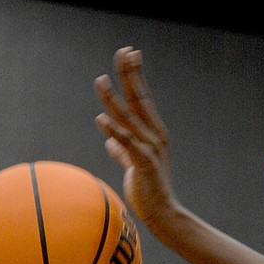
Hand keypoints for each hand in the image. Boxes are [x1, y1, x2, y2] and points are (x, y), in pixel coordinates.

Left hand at [94, 47, 178, 231]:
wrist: (163, 213)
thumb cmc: (149, 189)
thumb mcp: (134, 165)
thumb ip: (122, 151)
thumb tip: (110, 141)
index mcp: (153, 133)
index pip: (142, 98)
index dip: (134, 75)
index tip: (129, 54)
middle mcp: (154, 136)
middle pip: (138, 100)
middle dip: (129, 74)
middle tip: (123, 51)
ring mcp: (150, 149)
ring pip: (128, 119)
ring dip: (113, 99)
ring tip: (100, 80)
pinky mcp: (143, 164)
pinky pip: (127, 144)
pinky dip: (114, 131)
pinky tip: (101, 119)